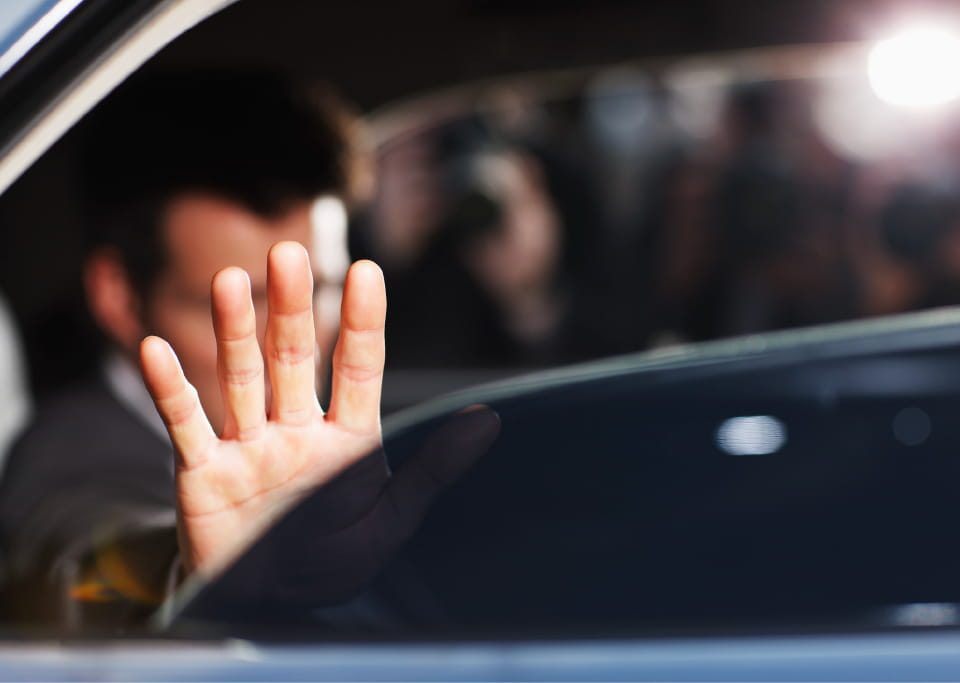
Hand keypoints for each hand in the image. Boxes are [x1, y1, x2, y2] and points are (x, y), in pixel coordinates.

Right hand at [140, 241, 497, 583]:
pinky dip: (169, 388)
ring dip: (233, 331)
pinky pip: (183, 423)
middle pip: (293, 358)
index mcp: (346, 437)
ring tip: (229, 281)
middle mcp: (296, 429)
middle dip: (290, 309)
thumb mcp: (392, 518)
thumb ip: (434, 468)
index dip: (363, 321)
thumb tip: (488, 420)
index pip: (357, 368)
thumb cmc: (334, 559)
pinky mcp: (203, 472)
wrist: (272, 605)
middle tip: (288, 254)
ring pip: (240, 377)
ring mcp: (248, 445)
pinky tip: (155, 348)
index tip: (367, 271)